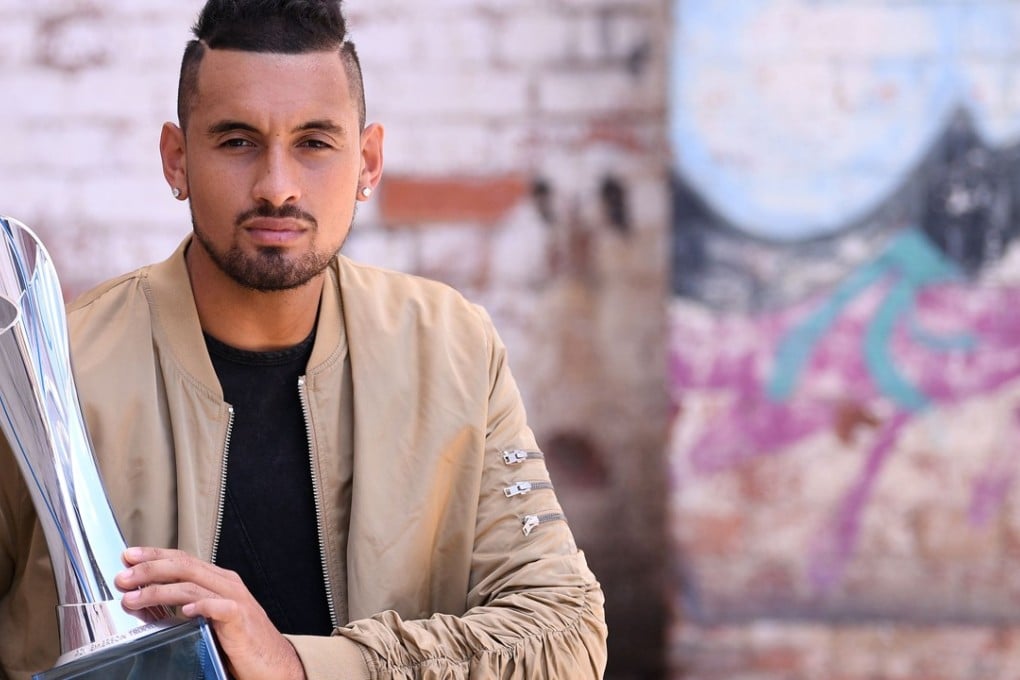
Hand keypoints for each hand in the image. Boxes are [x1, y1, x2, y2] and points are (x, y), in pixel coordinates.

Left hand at [115, 547, 305, 679]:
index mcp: (219, 581)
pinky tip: (184, 610)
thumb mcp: (209, 618)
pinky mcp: (241, 620)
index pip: (183, 560)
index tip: (129, 557)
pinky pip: (220, 608)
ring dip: (160, 590)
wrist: (274, 663)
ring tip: (135, 599)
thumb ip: (186, 606)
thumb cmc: (240, 642)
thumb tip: (146, 602)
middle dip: (150, 569)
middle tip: (124, 577)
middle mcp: (227, 584)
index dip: (155, 555)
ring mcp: (235, 600)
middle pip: (184, 567)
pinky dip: (201, 606)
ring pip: (193, 585)